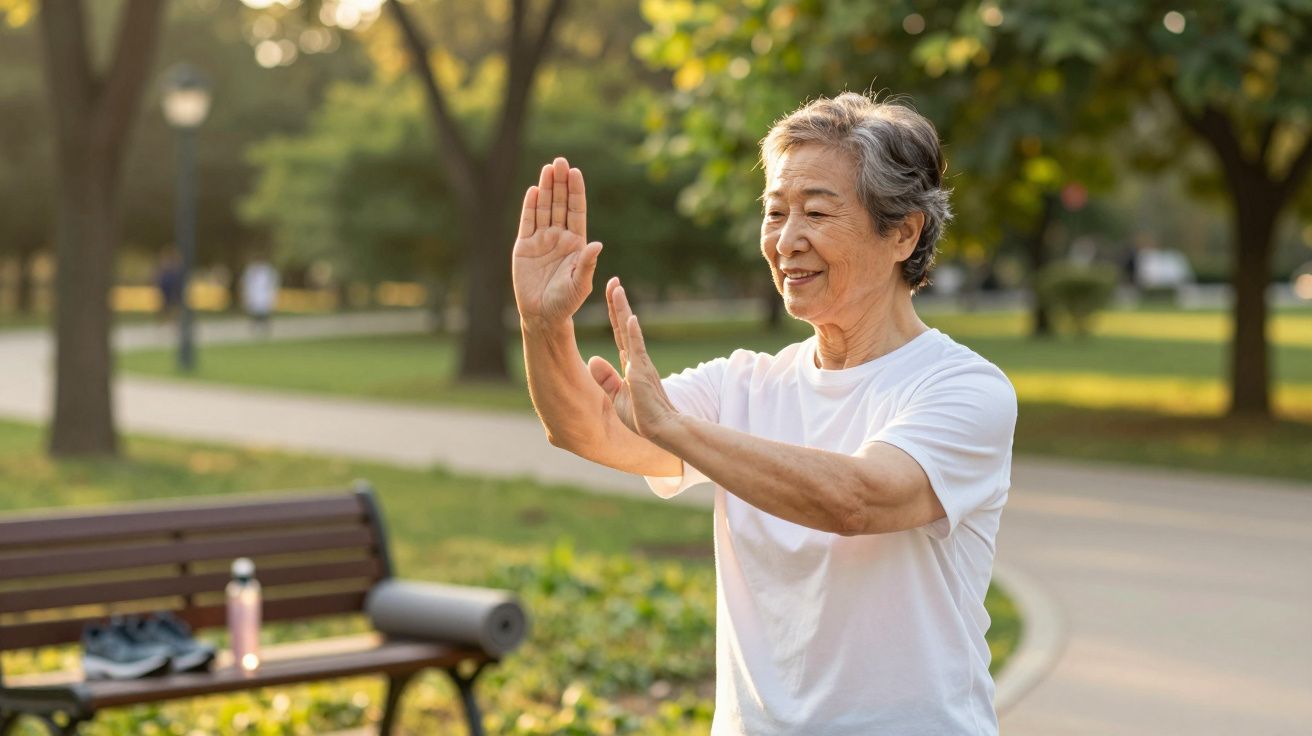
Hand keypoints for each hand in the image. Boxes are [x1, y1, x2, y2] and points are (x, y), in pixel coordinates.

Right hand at [512, 157, 602, 326]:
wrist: (542, 315)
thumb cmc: (565, 303)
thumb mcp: (579, 285)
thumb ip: (586, 264)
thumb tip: (597, 244)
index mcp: (576, 244)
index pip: (576, 211)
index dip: (576, 192)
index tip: (576, 172)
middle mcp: (559, 237)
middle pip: (560, 204)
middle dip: (561, 183)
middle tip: (561, 160)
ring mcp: (541, 240)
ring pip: (544, 208)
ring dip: (546, 188)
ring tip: (548, 167)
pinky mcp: (524, 247)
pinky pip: (527, 222)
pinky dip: (530, 206)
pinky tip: (533, 190)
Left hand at [587, 278, 680, 441]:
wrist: (660, 429)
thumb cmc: (642, 416)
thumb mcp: (616, 396)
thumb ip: (606, 378)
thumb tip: (592, 359)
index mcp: (630, 363)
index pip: (620, 333)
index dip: (615, 314)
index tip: (612, 294)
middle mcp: (636, 358)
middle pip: (624, 325)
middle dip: (618, 303)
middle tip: (613, 281)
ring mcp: (640, 363)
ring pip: (629, 331)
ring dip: (623, 310)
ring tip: (617, 289)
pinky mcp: (642, 372)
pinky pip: (637, 349)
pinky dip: (634, 333)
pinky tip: (630, 318)